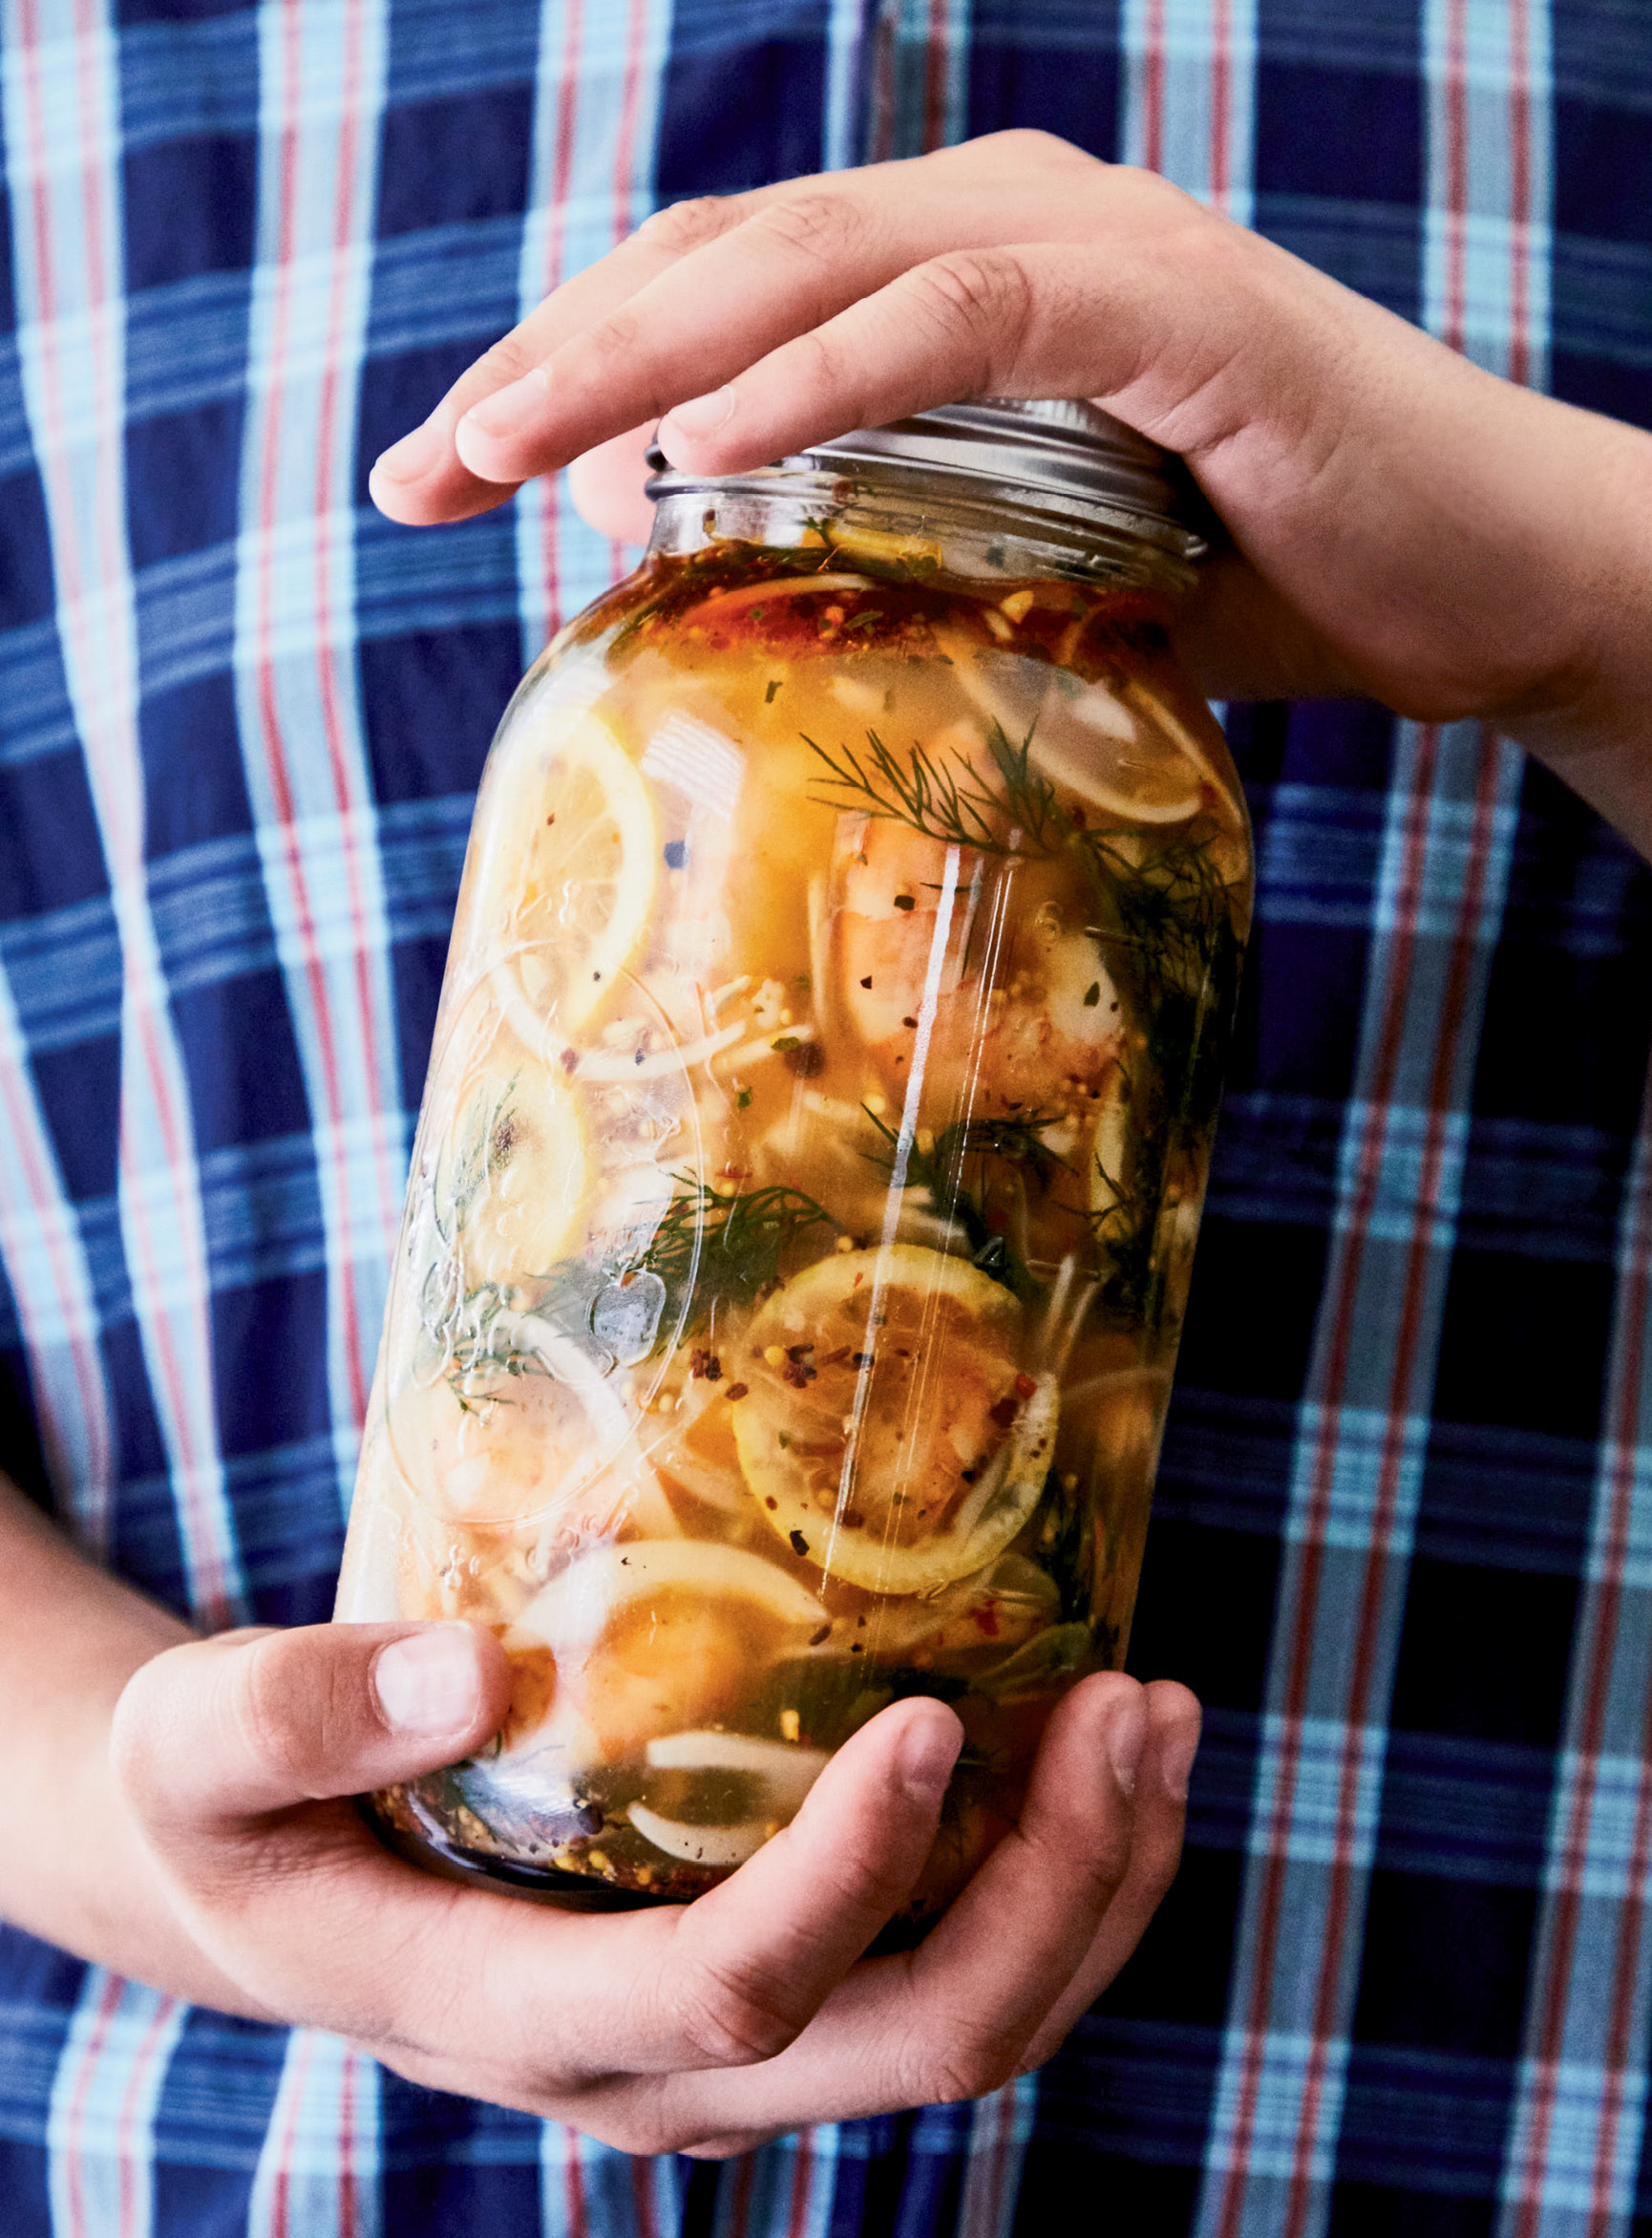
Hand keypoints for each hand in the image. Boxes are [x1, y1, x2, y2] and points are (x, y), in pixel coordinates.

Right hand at [110, 1619, 1197, 2152]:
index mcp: (520, 2019)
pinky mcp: (781, 1985)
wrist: (274, 1870)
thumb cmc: (241, 1803)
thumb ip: (292, 1713)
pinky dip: (1064, 1877)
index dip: (852, 1880)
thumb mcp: (201, 1747)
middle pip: (915, 2044)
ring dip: (1098, 1886)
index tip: (938, 1717)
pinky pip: (959, 1968)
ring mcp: (737, 2043)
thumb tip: (459, 1671)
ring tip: (1159, 1712)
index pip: (727, 1995)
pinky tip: (1105, 1745)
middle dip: (1057, 1892)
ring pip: (972, 2029)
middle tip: (1130, 1702)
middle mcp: (660, 2067)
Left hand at [368, 130, 1651, 852]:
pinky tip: (709, 446)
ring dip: (641, 357)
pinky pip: (962, 316)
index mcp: (942, 265)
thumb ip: (885, 554)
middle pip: (717, 257)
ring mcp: (1082, 241)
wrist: (1471, 582)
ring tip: (507, 453)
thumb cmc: (1254, 580)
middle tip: (421, 472)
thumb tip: (717, 608)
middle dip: (550, 364)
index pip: (708, 290)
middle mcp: (993, 215)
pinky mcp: (1166, 303)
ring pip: (808, 261)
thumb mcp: (1022, 567)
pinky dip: (825, 375)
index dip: (561, 370)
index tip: (441, 485)